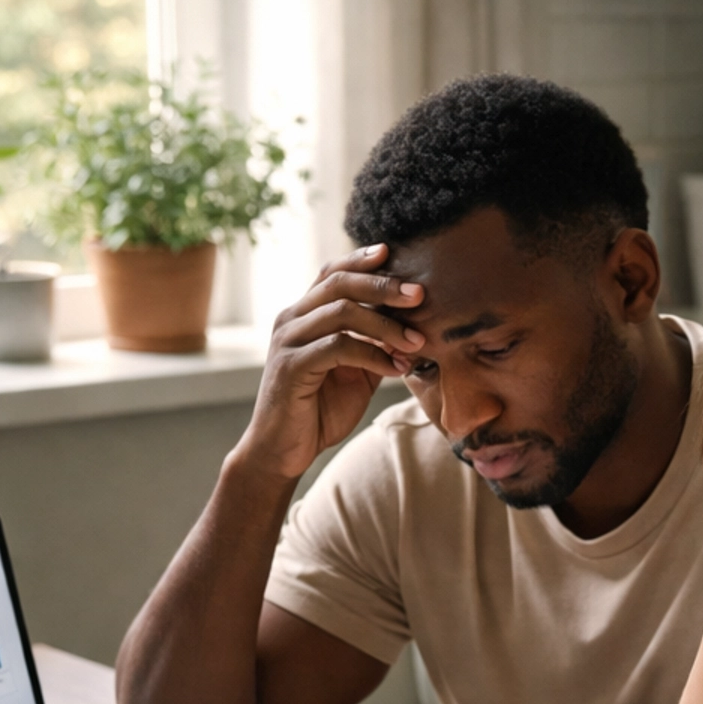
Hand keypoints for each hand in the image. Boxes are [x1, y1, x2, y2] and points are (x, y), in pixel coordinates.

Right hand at [230, 244, 427, 482]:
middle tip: (419, 294)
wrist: (283, 451)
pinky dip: (373, 355)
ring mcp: (288, 342)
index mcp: (304, 315)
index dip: (361, 260)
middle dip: (382, 285)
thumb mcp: (355, 373)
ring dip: (386, 325)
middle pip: (338, 284)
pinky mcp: (291, 367)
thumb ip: (374, 346)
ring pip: (341, 313)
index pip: (332, 274)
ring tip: (417, 342)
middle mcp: (291, 320)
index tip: (394, 252)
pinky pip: (338, 348)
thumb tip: (413, 328)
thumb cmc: (318, 411)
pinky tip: (396, 368)